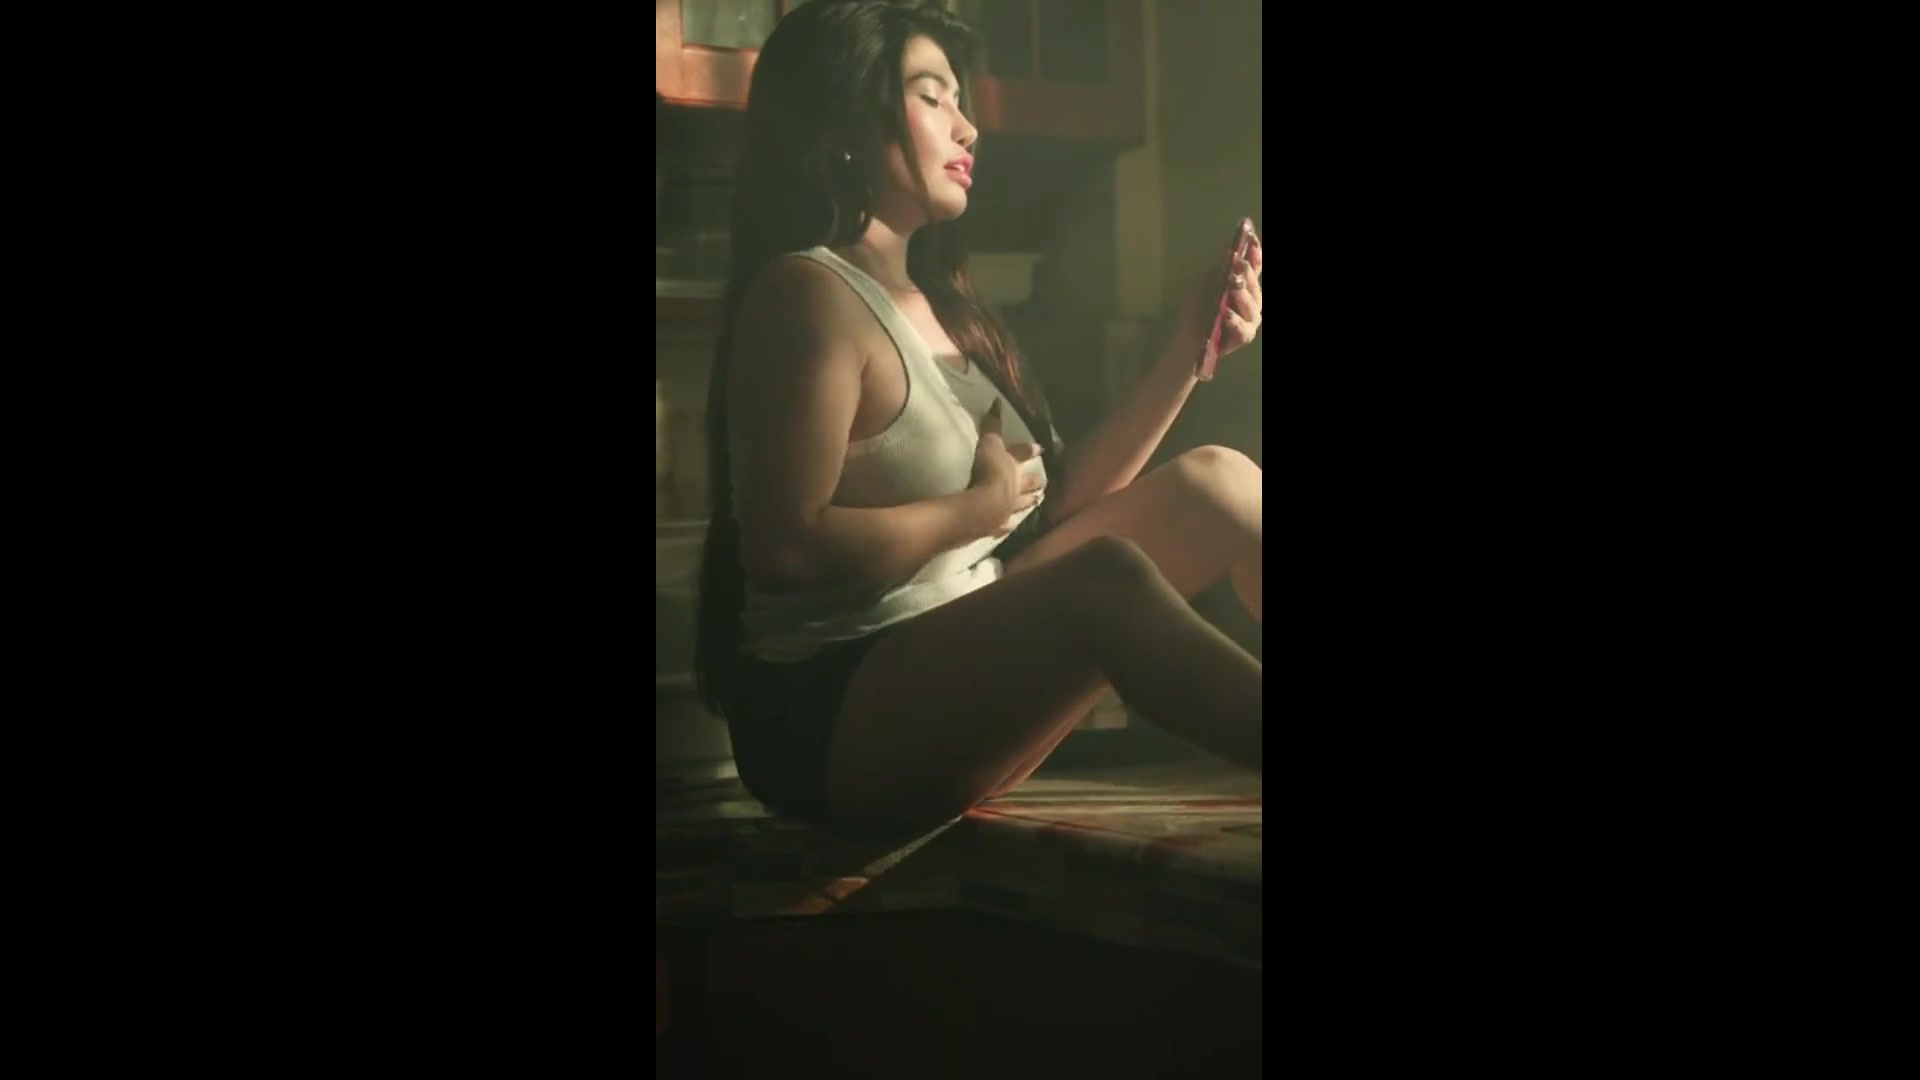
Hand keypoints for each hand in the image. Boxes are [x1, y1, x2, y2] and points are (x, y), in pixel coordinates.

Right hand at [969, 399, 1045, 535]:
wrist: (985, 506)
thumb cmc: (989, 471)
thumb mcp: (989, 443)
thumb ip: (992, 425)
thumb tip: (996, 401)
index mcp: (1014, 467)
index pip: (1024, 454)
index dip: (1029, 450)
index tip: (1039, 448)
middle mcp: (1017, 488)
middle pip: (1029, 483)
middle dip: (1035, 482)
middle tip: (1042, 483)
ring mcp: (1010, 508)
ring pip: (1023, 504)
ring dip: (1028, 502)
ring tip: (1034, 502)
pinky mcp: (998, 526)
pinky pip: (1005, 525)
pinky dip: (1007, 525)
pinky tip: (1008, 526)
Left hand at [1176, 223, 1264, 361]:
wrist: (1186, 337)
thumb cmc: (1197, 308)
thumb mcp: (1204, 283)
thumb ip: (1219, 268)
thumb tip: (1231, 246)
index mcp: (1244, 285)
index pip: (1255, 268)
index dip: (1255, 254)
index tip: (1251, 241)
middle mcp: (1251, 301)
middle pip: (1255, 285)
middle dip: (1248, 274)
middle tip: (1238, 264)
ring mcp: (1250, 319)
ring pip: (1253, 306)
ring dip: (1242, 294)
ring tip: (1232, 284)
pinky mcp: (1244, 337)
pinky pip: (1244, 328)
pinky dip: (1235, 320)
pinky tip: (1226, 313)